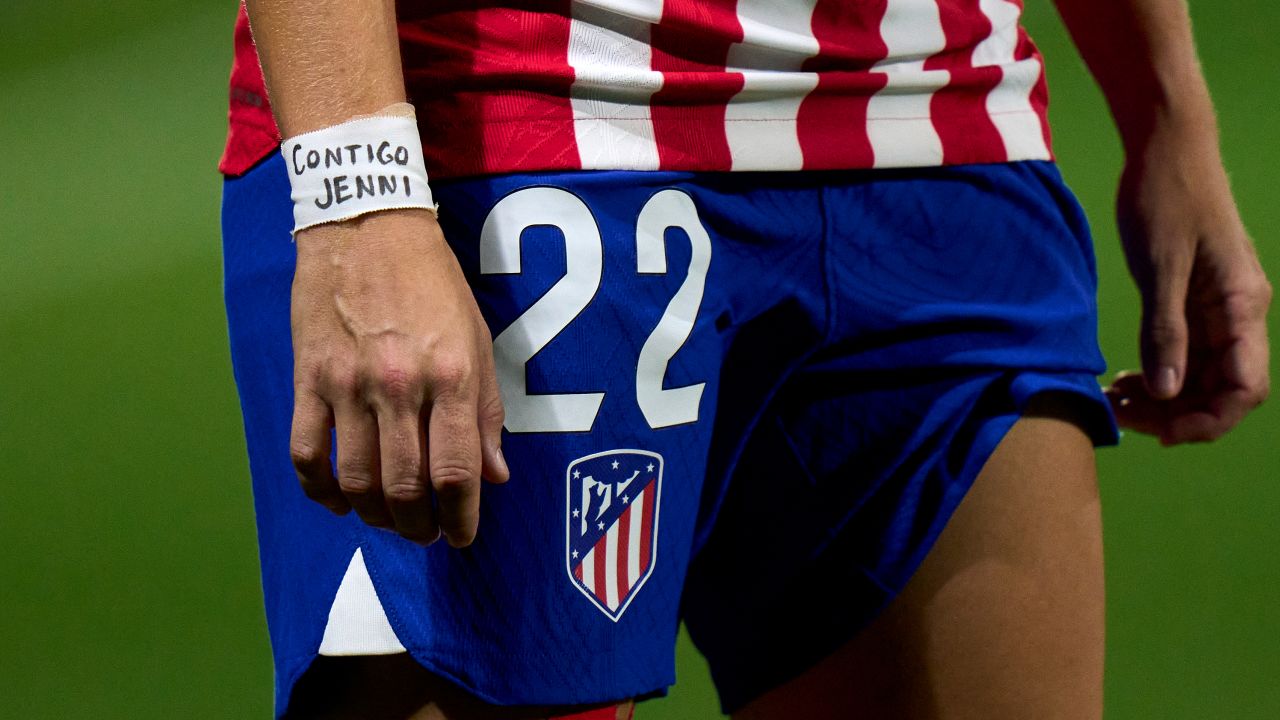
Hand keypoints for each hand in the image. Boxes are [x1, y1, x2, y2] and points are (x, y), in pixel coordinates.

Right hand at [288, 209, 508, 545]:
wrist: (367, 226)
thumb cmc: (432, 283)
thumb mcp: (478, 339)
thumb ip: (487, 410)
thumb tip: (495, 475)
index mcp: (451, 376)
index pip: (457, 471)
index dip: (461, 517)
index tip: (462, 535)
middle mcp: (400, 386)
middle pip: (405, 487)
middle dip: (419, 527)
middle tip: (425, 534)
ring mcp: (348, 384)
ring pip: (355, 481)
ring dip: (373, 515)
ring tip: (388, 518)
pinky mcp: (309, 378)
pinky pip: (306, 453)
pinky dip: (320, 489)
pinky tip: (338, 499)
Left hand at [1106, 126, 1270, 444]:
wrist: (1166, 149)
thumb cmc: (1166, 198)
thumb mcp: (1160, 268)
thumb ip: (1165, 331)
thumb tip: (1167, 392)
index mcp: (1243, 307)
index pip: (1245, 387)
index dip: (1208, 419)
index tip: (1160, 430)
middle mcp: (1238, 315)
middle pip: (1220, 390)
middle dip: (1175, 413)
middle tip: (1119, 416)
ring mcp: (1218, 311)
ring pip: (1199, 377)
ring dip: (1162, 397)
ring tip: (1113, 400)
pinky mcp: (1194, 303)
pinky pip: (1183, 354)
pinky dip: (1156, 373)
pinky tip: (1122, 381)